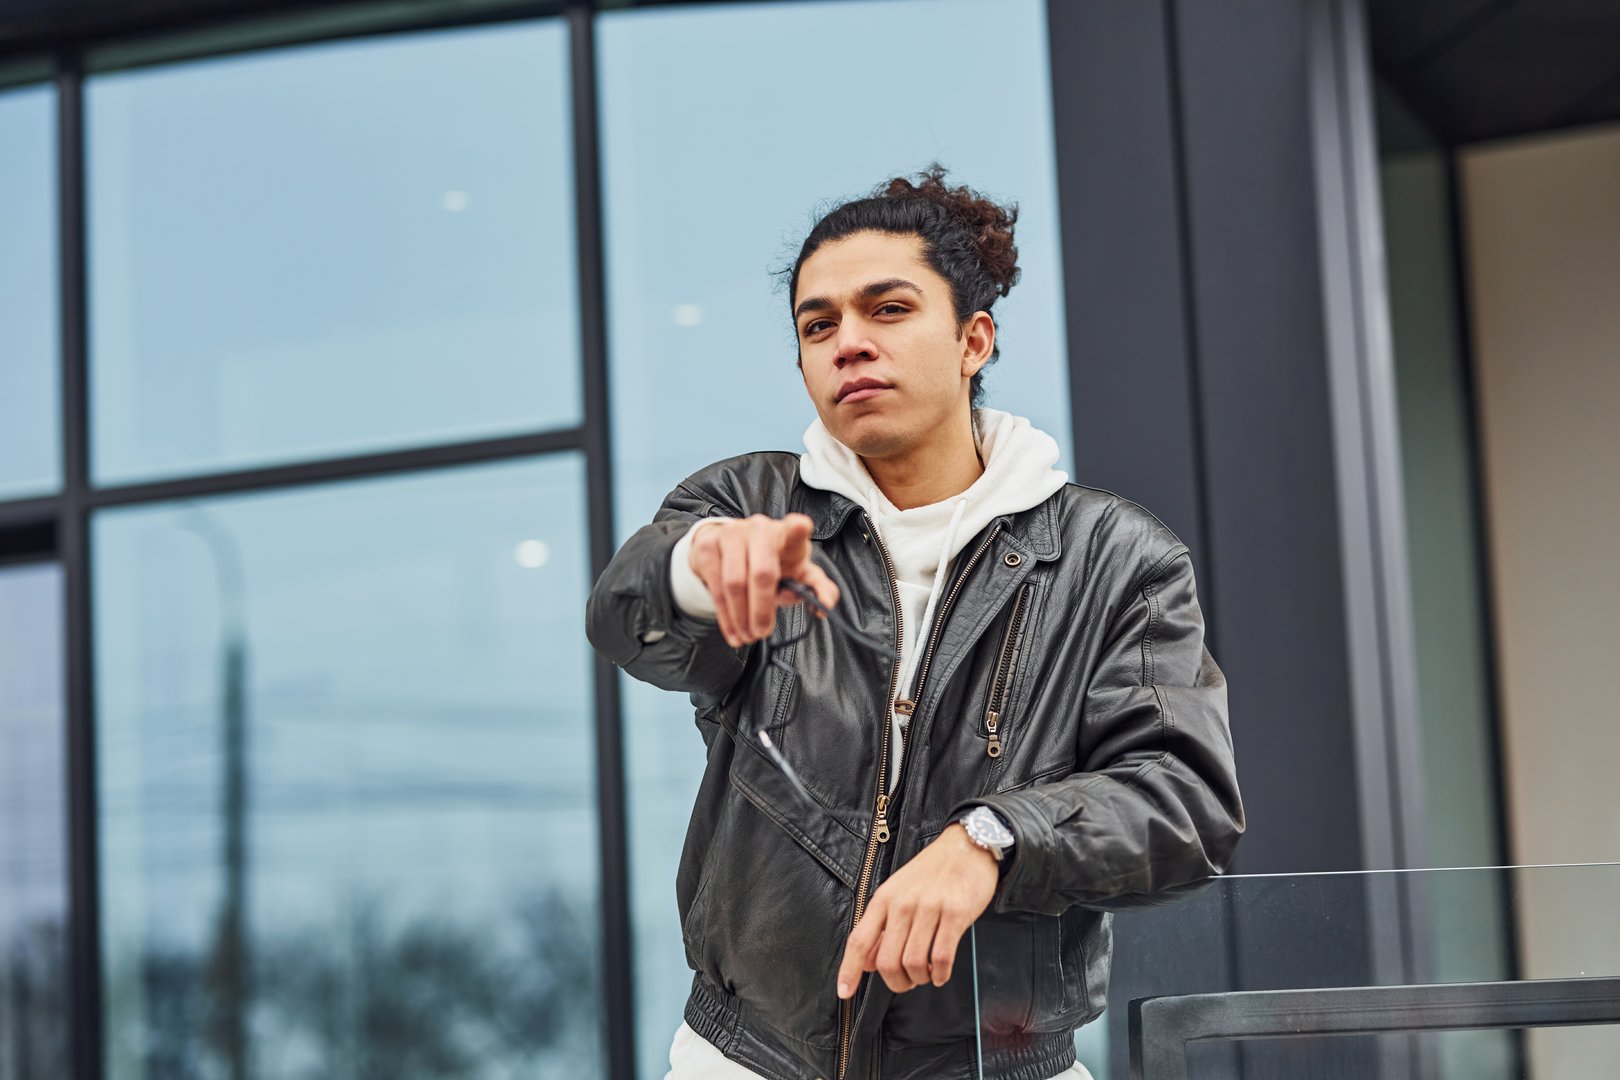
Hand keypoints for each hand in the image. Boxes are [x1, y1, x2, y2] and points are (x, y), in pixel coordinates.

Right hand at [688, 512, 840, 646]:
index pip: (796, 528)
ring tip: (747, 636)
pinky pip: (716, 587)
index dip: (798, 528)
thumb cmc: (771, 561)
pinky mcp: (708, 545)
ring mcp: (731, 535)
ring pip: (735, 583)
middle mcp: (760, 529)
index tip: (801, 527)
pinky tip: (732, 630)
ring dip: (741, 617)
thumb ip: (816, 588)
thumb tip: (825, 606)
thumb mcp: (797, 572)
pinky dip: (725, 616)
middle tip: (761, 632)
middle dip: (762, 610)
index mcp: (788, 535)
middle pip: (762, 573)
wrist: (728, 547)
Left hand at [835, 823, 998, 997]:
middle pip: (886, 961)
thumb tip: (865, 962)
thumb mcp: (898, 892)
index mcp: (884, 898)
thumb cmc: (932, 872)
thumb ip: (881, 927)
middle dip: (896, 982)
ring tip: (926, 974)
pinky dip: (939, 974)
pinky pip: (941, 957)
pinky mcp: (955, 913)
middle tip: (907, 982)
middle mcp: (903, 903)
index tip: (844, 992)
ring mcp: (929, 907)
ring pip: (913, 963)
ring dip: (919, 979)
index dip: (849, 970)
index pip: (859, 940)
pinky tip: (940, 973)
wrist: (966, 846)